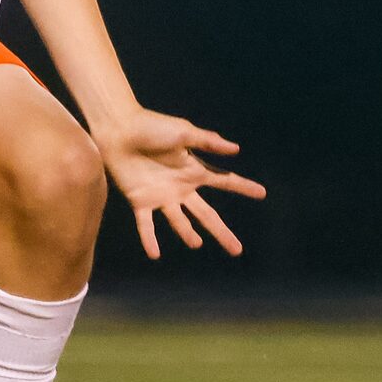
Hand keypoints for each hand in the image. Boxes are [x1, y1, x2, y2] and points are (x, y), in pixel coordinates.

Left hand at [93, 108, 266, 258]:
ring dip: (187, 233)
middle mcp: (181, 188)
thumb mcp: (184, 132)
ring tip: (196, 244)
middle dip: (222, 232)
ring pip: (179, 222)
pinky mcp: (140, 201)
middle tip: (237, 250)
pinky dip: (149, 240)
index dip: (243, 187)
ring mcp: (161, 196)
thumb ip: (208, 142)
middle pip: (207, 215)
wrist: (119, 129)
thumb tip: (236, 150)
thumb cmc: (152, 126)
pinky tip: (155, 254)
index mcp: (194, 171)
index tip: (262, 193)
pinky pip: (146, 225)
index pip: (225, 181)